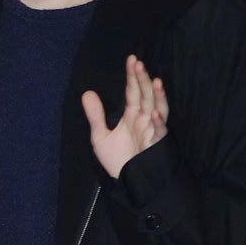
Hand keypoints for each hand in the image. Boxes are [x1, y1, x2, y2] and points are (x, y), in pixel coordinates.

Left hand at [81, 54, 168, 178]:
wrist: (130, 185)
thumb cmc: (119, 161)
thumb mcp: (101, 137)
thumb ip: (95, 115)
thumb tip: (86, 93)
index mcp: (133, 115)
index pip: (133, 91)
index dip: (132, 76)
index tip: (131, 59)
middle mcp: (144, 119)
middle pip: (146, 95)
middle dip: (143, 80)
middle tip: (138, 63)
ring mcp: (152, 131)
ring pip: (158, 109)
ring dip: (157, 96)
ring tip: (155, 81)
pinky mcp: (156, 145)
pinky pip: (159, 132)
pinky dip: (157, 123)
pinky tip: (152, 113)